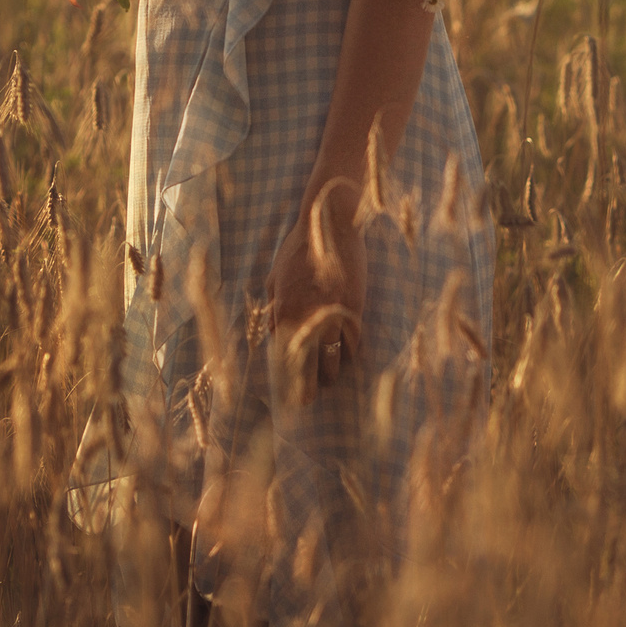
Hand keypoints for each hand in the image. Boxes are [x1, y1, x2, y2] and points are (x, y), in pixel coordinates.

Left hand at [267, 181, 364, 398]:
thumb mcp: (277, 275)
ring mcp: (332, 315)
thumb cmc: (300, 247)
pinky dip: (350, 353)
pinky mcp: (354, 308)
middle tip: (306, 401)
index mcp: (283, 312)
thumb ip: (274, 304)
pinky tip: (349, 359)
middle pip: (306, 366)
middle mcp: (306, 319)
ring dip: (330, 373)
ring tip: (330, 381)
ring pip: (332, 359)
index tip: (286, 393)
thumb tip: (271, 329)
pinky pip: (353, 341)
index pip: (283, 357)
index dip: (285, 378)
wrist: (331, 225)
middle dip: (306, 387)